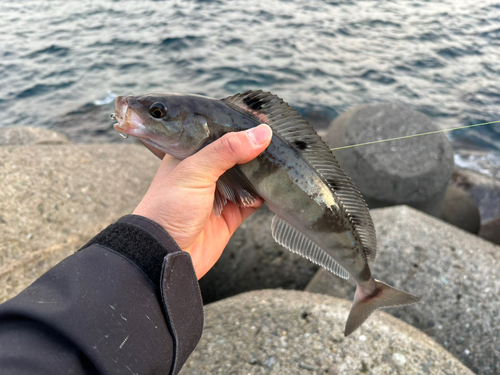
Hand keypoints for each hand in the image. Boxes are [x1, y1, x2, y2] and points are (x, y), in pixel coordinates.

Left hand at [133, 124, 272, 278]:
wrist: (163, 254)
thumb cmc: (168, 208)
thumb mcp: (195, 171)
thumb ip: (227, 150)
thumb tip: (261, 134)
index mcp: (190, 155)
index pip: (218, 133)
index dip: (239, 126)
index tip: (264, 119)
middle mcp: (205, 172)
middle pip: (236, 155)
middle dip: (255, 149)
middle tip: (280, 140)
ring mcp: (218, 195)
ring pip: (247, 178)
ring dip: (262, 173)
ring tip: (281, 162)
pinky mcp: (229, 216)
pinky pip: (252, 201)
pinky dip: (263, 196)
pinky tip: (272, 189)